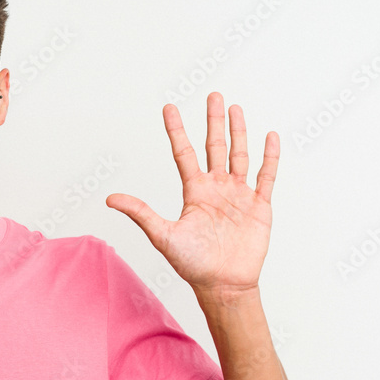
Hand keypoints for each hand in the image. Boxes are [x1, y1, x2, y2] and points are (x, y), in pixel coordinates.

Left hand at [106, 92, 278, 294]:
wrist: (223, 284)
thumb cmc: (192, 264)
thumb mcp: (162, 235)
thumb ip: (140, 213)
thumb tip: (110, 198)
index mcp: (194, 192)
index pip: (184, 153)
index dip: (176, 130)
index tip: (169, 107)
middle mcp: (216, 189)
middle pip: (214, 146)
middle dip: (214, 121)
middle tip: (213, 95)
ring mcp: (238, 195)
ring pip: (239, 155)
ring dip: (239, 132)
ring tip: (235, 108)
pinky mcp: (259, 206)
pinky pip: (266, 176)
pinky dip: (269, 157)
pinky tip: (269, 137)